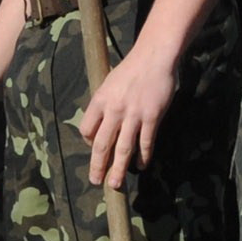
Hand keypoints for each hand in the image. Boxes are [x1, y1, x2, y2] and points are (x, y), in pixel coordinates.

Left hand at [75, 42, 178, 190]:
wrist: (154, 56)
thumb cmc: (131, 69)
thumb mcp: (109, 83)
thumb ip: (104, 104)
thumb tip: (100, 125)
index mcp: (100, 100)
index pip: (86, 129)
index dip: (88, 142)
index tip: (94, 148)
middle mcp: (114, 110)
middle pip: (102, 144)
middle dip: (98, 165)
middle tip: (96, 181)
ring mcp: (134, 115)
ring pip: (123, 148)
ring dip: (118, 168)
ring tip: (115, 183)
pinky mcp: (152, 116)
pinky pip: (146, 142)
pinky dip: (143, 156)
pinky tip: (141, 166)